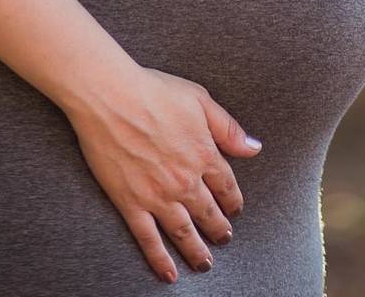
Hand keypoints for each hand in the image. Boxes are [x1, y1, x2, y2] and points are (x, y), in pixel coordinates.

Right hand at [64, 61, 262, 282]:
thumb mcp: (199, 99)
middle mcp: (185, 180)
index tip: (235, 209)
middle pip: (208, 213)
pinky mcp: (132, 204)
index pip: (226, 186)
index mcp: (204, 153)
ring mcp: (158, 195)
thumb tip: (254, 147)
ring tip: (205, 264)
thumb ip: (228, 127)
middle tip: (224, 239)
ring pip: (184, 232)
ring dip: (197, 251)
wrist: (111, 97)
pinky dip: (160, 260)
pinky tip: (168, 274)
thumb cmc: (153, 91)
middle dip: (219, 229)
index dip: (233, 200)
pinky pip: (149, 240)